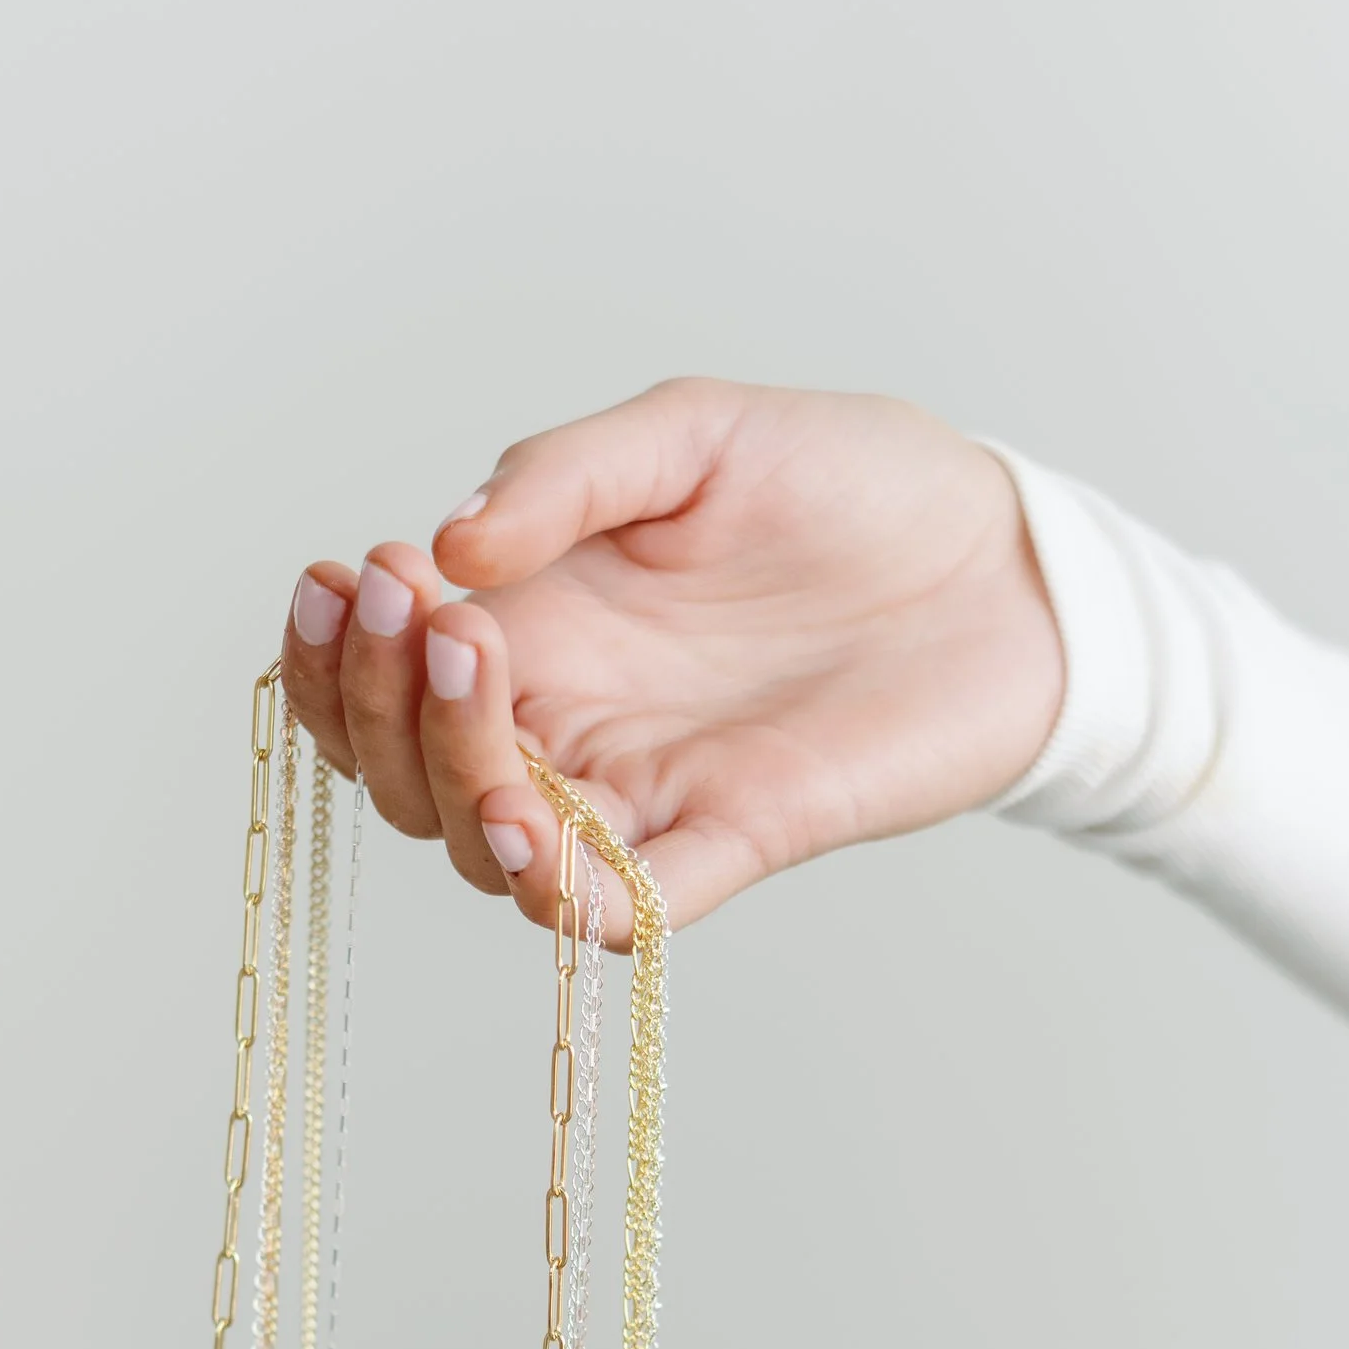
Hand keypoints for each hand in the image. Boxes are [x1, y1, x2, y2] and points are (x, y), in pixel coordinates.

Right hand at [277, 378, 1065, 939]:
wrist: (1007, 556)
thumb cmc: (853, 486)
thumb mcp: (692, 437)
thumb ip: (564, 481)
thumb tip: (448, 548)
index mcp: (541, 628)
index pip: (388, 682)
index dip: (341, 653)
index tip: (352, 575)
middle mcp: (573, 725)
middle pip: (412, 778)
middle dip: (379, 702)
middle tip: (415, 605)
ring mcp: (645, 794)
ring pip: (490, 849)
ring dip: (448, 780)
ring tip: (470, 672)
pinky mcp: (732, 844)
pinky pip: (620, 911)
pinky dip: (557, 892)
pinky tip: (526, 822)